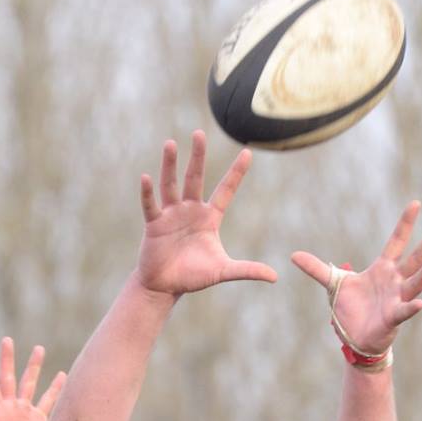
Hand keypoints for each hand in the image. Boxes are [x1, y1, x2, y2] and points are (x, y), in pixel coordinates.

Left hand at [0, 338, 65, 420]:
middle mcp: (11, 410)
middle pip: (9, 379)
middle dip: (8, 359)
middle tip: (7, 340)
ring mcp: (25, 415)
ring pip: (30, 385)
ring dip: (33, 367)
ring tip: (39, 348)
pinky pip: (49, 401)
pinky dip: (56, 389)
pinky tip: (62, 376)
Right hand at [135, 131, 277, 298]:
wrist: (165, 287)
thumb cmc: (193, 276)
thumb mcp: (223, 271)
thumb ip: (247, 270)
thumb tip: (275, 277)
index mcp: (209, 217)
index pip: (225, 190)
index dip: (236, 172)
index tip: (248, 152)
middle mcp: (190, 210)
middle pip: (195, 178)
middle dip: (197, 156)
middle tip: (199, 133)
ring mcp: (171, 215)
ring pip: (171, 185)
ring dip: (170, 165)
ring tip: (171, 143)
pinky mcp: (154, 224)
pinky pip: (151, 205)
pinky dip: (148, 192)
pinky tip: (146, 177)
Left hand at [291, 203, 421, 357]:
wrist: (355, 337)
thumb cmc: (352, 309)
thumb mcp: (333, 285)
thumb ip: (317, 269)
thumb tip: (293, 255)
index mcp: (383, 268)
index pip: (396, 242)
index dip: (405, 224)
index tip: (416, 204)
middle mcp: (395, 281)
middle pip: (414, 259)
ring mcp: (397, 299)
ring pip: (416, 283)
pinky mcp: (393, 318)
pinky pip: (404, 311)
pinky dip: (412, 307)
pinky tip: (421, 302)